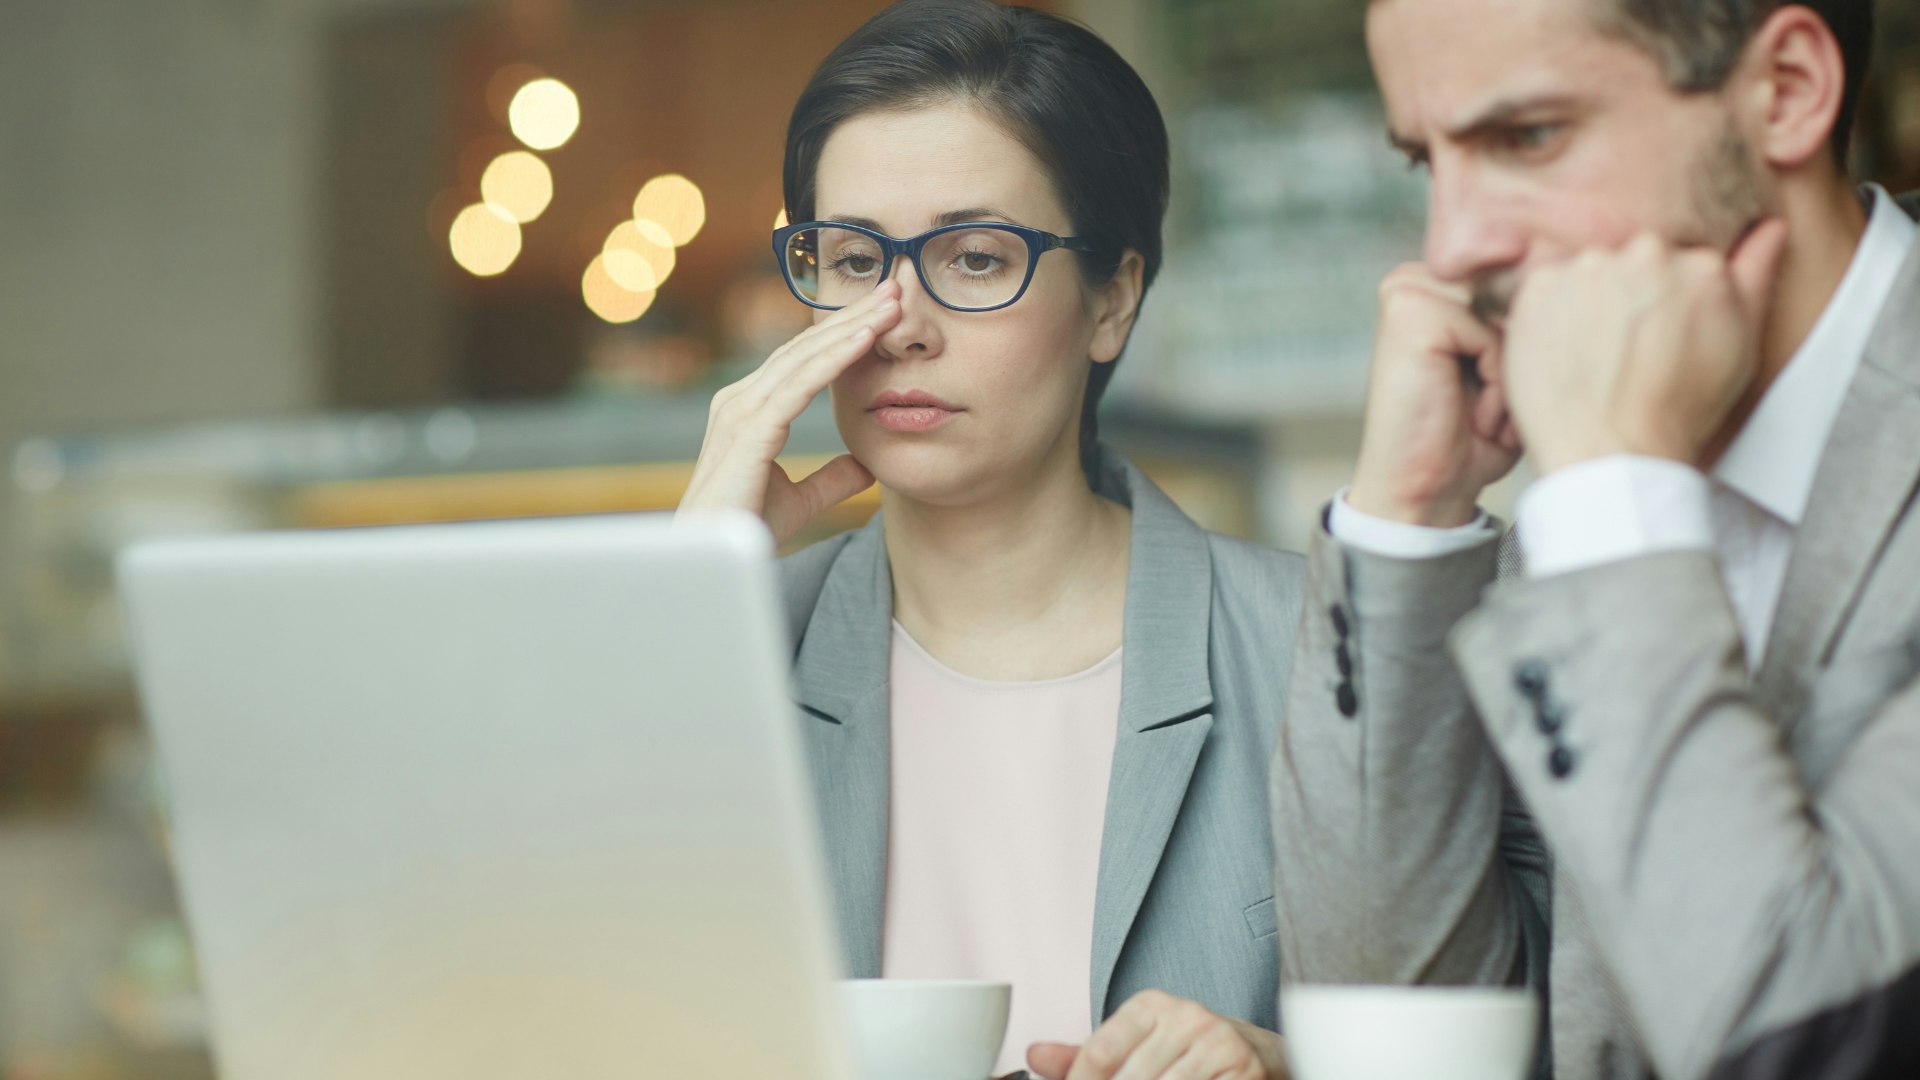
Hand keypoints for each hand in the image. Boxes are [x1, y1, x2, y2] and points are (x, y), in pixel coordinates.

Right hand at [677, 281, 901, 543]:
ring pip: (805, 357)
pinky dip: (834, 359)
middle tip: (896, 289)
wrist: (711, 561)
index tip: (886, 315)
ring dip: (852, 327)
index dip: (845, 335)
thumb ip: (831, 479)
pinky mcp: (749, 430)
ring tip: (891, 304)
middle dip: (852, 317)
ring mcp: (741, 411)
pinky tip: (865, 340)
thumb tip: (866, 465)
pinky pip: (799, 385)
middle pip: (805, 347)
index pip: (804, 361)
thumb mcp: (801, 500)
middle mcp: (741, 400)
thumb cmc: (746, 529)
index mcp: (750, 410)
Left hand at [1027, 991, 1288, 1079]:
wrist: (1255, 1051)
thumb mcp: (1135, 1044)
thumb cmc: (1184, 1051)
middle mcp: (1187, 1017)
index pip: (1100, 1050)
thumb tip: (1033, 1055)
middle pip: (1131, 1079)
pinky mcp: (1245, 1069)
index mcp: (1151, 1005)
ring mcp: (1219, 1043)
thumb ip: (1085, 1055)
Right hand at [1347, 264, 1523, 527]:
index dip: (1540, 342)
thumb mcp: (1513, 365)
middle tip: (1493, 414)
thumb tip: (1569, 281)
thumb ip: (1530, 316)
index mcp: (1444, 280)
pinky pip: (1488, 334)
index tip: (1505, 397)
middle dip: (1529, 357)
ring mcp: (1408, 289)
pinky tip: (1475, 416)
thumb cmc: (1474, 437)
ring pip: (1511, 313)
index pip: (1527, 282)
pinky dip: (1497, 382)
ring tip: (1486, 416)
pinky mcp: (1407, 312)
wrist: (1424, 491)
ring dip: (1515, 372)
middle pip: (1522, 295)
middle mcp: (1422, 276)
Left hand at [1501, 220, 1788, 475]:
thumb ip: (1753, 278)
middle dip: (1627, 296)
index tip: (1655, 338)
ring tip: (1592, 354)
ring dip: (1586, 300)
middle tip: (1622, 350)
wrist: (1613, 451)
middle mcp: (1647, 254)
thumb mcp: (1738, 346)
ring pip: (1588, 270)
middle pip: (1632, 261)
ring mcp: (1590, 268)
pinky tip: (1563, 350)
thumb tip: (1772, 230)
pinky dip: (1548, 311)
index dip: (1662, 303)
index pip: (1675, 262)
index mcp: (1701, 264)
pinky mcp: (1541, 286)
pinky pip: (1543, 283)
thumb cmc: (1678, 409)